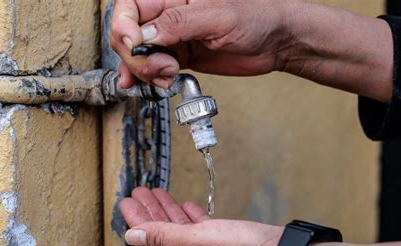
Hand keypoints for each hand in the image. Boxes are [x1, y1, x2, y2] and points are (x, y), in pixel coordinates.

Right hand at [111, 0, 392, 101]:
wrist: (276, 42)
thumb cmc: (257, 17)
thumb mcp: (218, 16)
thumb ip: (180, 24)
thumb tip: (146, 34)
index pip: (130, 7)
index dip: (124, 27)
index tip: (135, 44)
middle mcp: (169, 15)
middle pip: (129, 34)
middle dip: (137, 55)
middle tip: (162, 67)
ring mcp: (174, 37)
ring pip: (140, 54)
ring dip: (144, 71)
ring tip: (166, 77)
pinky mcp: (181, 56)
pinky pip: (155, 68)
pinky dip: (150, 78)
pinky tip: (155, 84)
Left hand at [120, 188, 282, 245]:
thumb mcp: (196, 242)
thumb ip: (163, 237)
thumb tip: (132, 236)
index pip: (150, 241)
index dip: (137, 220)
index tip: (127, 201)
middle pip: (162, 233)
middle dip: (149, 211)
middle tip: (138, 194)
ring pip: (180, 228)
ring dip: (167, 209)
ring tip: (156, 193)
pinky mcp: (224, 242)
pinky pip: (199, 227)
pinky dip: (190, 215)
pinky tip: (187, 206)